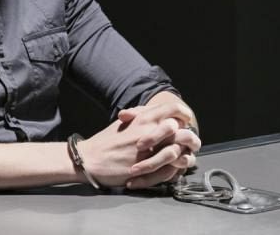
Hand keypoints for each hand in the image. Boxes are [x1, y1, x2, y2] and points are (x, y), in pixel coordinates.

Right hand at [77, 102, 195, 187]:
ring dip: (184, 156)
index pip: (173, 109)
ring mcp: (147, 151)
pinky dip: (175, 171)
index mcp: (143, 118)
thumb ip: (143, 115)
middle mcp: (148, 131)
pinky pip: (169, 170)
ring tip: (183, 159)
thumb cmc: (107, 141)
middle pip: (181, 130)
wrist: (90, 159)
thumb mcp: (125, 122)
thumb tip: (159, 111)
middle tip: (189, 143)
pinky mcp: (145, 169)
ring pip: (178, 151)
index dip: (184, 114)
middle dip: (189, 138)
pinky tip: (174, 171)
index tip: (186, 121)